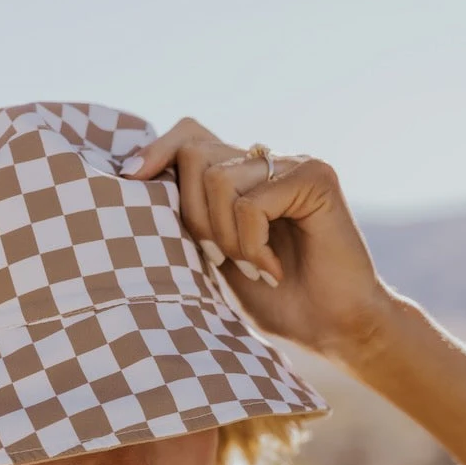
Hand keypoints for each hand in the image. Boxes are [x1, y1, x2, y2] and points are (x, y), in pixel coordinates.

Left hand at [120, 116, 392, 358]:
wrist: (336, 329)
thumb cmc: (280, 302)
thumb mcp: (218, 259)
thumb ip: (193, 221)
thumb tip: (137, 184)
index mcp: (244, 175)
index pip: (188, 135)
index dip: (156, 152)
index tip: (129, 179)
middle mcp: (268, 160)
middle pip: (194, 153)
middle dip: (193, 215)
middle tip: (219, 259)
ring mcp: (293, 163)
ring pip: (219, 179)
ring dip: (226, 238)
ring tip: (254, 267)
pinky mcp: (315, 177)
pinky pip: (251, 204)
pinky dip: (253, 247)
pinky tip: (274, 270)